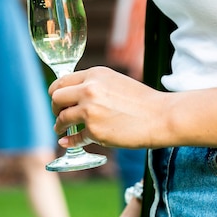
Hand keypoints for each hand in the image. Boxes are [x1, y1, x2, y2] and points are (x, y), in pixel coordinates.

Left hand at [49, 66, 165, 148]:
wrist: (161, 117)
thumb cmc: (142, 100)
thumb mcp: (114, 81)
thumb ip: (93, 85)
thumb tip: (72, 94)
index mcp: (94, 75)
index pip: (62, 81)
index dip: (55, 92)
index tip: (57, 99)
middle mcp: (89, 90)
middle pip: (56, 98)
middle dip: (54, 107)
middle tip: (58, 114)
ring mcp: (90, 111)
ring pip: (62, 118)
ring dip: (59, 125)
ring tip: (61, 128)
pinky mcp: (95, 131)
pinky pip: (75, 137)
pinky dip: (69, 141)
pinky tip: (66, 142)